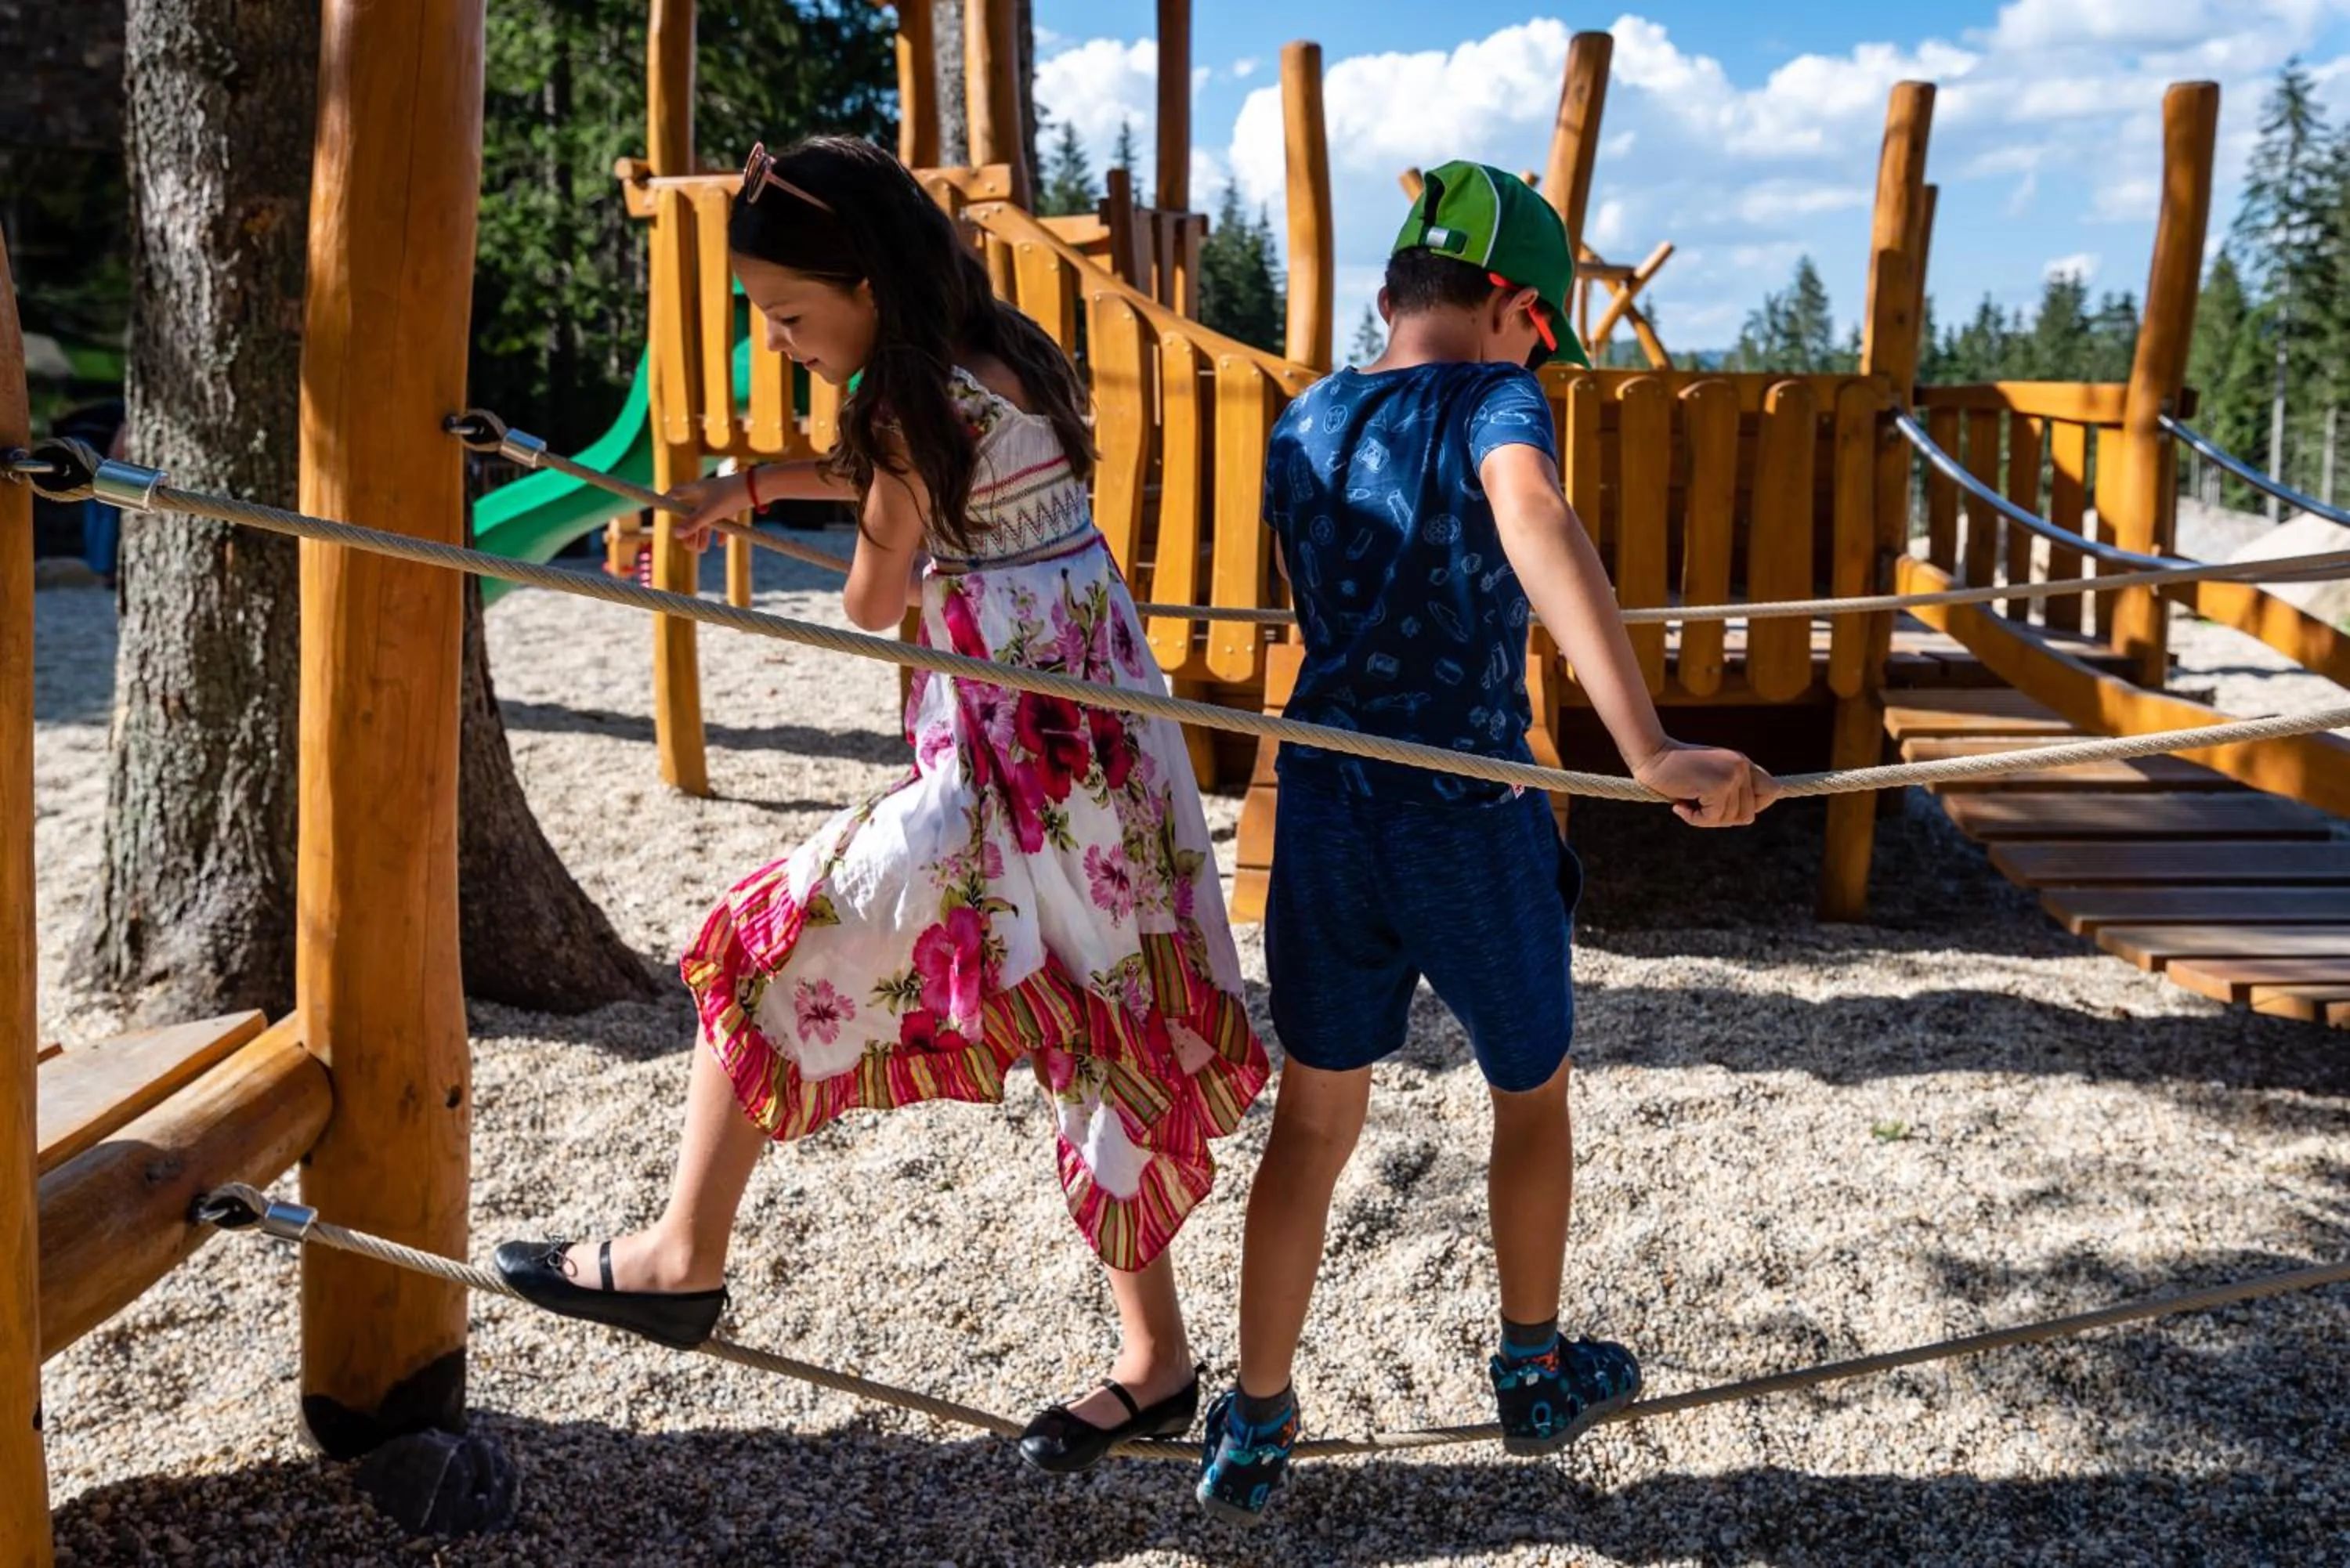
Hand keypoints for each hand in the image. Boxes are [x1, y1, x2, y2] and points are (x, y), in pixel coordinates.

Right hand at [664, 469, 752, 551]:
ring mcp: (719, 498)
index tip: (661, 510)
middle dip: (689, 530)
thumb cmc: (731, 496)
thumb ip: (693, 524)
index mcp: (696, 489)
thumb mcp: (710, 512)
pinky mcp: (731, 503)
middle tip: (687, 546)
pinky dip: (720, 531)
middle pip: (692, 513)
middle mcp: (706, 492)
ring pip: (707, 518)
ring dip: (703, 534)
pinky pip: (722, 519)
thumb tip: (675, 534)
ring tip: (701, 550)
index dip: (668, 500)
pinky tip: (721, 544)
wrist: (758, 487)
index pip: (676, 492)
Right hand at [1632, 740, 1777, 827]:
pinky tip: (1679, 807)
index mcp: (1742, 763)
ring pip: (1731, 818)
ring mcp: (1731, 775)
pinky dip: (1694, 819)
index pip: (1773, 790)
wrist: (1651, 755)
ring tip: (1686, 804)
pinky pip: (1713, 818)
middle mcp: (1741, 767)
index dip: (1756, 805)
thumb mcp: (1708, 775)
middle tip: (1699, 809)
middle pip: (1750, 813)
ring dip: (1705, 819)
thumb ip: (1729, 790)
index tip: (1728, 807)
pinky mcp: (1718, 786)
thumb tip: (1747, 816)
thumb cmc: (1673, 770)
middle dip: (1723, 818)